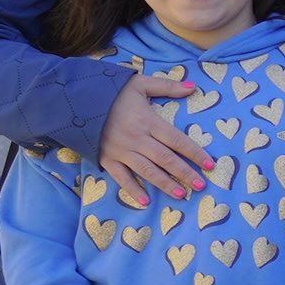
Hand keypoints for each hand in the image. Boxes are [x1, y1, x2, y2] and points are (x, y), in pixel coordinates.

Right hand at [98, 73, 218, 206]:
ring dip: (165, 184)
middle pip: (166, 159)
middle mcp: (136, 139)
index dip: (195, 153)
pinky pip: (121, 177)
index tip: (210, 164)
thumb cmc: (111, 91)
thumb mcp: (139, 83)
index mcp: (148, 121)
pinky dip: (133, 190)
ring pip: (147, 171)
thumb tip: (192, 87)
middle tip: (201, 185)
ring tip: (181, 194)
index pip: (177, 140)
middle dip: (185, 173)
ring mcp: (121, 151)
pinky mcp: (106, 159)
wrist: (74, 100)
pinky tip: (145, 201)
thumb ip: (167, 86)